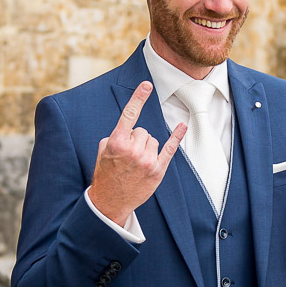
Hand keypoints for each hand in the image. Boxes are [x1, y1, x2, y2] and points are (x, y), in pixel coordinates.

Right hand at [87, 82, 186, 225]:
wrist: (110, 201)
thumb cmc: (106, 174)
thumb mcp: (103, 151)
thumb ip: (116, 136)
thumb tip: (130, 129)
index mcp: (117, 142)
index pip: (129, 115)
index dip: (138, 98)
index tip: (146, 85)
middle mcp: (133, 150)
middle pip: (142, 130)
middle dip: (136, 139)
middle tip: (128, 155)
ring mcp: (147, 160)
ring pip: (153, 139)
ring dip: (146, 147)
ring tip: (135, 163)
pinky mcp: (158, 170)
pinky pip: (170, 148)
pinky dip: (176, 137)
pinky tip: (182, 126)